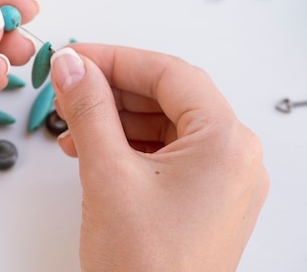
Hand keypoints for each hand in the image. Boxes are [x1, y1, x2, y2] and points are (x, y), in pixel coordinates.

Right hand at [50, 44, 267, 271]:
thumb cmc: (145, 269)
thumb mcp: (108, 174)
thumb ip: (89, 109)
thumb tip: (73, 65)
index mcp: (227, 142)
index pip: (170, 74)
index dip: (118, 58)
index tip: (77, 55)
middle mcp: (235, 157)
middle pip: (170, 96)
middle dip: (115, 88)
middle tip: (70, 83)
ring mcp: (223, 180)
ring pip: (167, 124)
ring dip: (118, 117)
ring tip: (73, 118)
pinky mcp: (206, 198)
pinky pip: (169, 153)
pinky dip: (131, 144)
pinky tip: (93, 146)